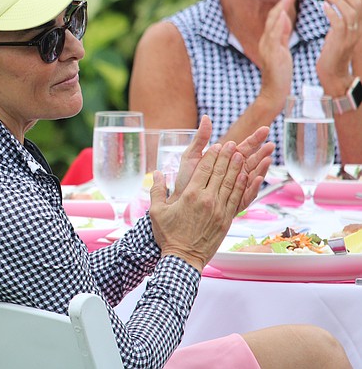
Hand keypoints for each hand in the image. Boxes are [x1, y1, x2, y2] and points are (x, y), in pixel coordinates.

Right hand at [150, 140, 246, 271]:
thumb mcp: (156, 211)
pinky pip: (237, 198)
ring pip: (231, 183)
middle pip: (220, 173)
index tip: (217, 145)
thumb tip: (157, 173)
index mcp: (190, 196)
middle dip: (227, 156)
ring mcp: (219, 210)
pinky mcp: (227, 220)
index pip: (204, 170)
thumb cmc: (168, 235)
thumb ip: (156, 190)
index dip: (212, 156)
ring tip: (242, 154)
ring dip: (237, 167)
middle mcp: (207, 200)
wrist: (183, 258)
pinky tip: (246, 176)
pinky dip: (242, 185)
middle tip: (232, 144)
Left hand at [173, 116, 270, 210]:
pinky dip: (252, 186)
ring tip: (268, 159)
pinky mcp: (234, 202)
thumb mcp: (192, 155)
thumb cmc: (185, 179)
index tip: (265, 129)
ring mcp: (235, 187)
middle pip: (252, 161)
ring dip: (261, 168)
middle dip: (262, 152)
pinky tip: (256, 178)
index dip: (255, 138)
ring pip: (252, 176)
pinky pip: (246, 194)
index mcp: (225, 161)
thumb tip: (206, 117)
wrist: (179, 200)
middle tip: (271, 144)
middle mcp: (233, 173)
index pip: (244, 148)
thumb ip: (201, 138)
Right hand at [256, 0, 294, 111]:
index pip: (275, 19)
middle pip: (273, 17)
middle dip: (282, 2)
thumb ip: (282, 36)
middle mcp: (265, 41)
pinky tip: (283, 14)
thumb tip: (285, 20)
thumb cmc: (279, 74)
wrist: (273, 91)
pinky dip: (278, 23)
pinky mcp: (271, 53)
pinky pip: (274, 35)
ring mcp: (267, 47)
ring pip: (273, 23)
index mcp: (268, 40)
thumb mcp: (282, 51)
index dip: (282, 5)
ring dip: (281, 8)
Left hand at [318, 0, 361, 91]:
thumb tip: (333, 4)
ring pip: (350, 11)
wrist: (332, 72)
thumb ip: (339, 18)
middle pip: (358, 3)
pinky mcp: (341, 41)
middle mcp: (359, 28)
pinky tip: (323, 5)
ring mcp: (352, 35)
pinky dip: (332, 11)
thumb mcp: (339, 31)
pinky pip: (339, 22)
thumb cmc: (332, 51)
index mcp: (360, 24)